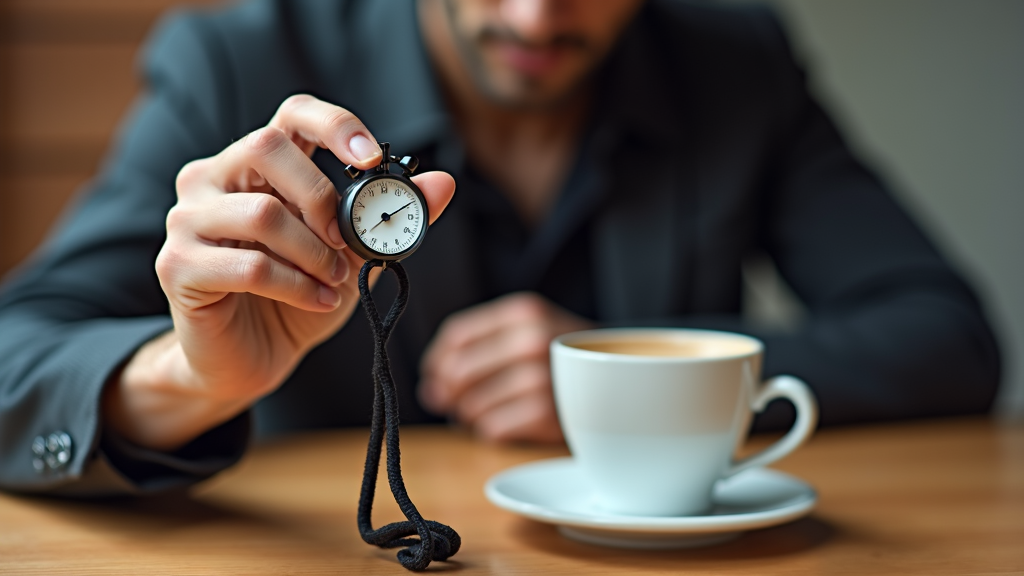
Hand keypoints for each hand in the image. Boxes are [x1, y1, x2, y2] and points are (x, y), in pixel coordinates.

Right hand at [104, 94, 454, 450]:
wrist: (251, 359)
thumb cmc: (298, 296)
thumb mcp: (354, 254)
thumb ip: (392, 218)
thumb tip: (444, 184)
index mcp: (258, 165)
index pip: (291, 115)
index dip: (333, 125)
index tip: (370, 158)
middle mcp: (213, 178)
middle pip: (266, 148)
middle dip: (322, 198)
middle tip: (347, 241)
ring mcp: (188, 219)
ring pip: (261, 213)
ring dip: (315, 253)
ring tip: (336, 281)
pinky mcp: (178, 265)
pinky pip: (250, 266)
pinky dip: (298, 286)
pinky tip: (319, 300)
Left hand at [418, 293, 593, 442]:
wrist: (628, 378)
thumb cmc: (567, 357)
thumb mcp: (532, 329)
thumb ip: (481, 345)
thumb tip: (431, 385)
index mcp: (525, 312)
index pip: (457, 336)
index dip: (437, 361)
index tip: (434, 377)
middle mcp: (532, 341)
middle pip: (458, 372)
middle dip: (450, 392)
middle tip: (456, 402)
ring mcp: (542, 379)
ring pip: (472, 405)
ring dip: (472, 415)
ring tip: (492, 411)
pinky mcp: (548, 415)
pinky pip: (491, 429)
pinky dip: (492, 431)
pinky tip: (510, 423)